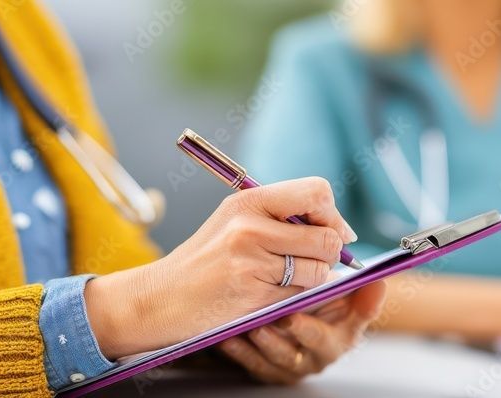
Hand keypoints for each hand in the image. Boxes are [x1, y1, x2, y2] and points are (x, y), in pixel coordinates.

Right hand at [85, 177, 357, 358]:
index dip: (332, 215)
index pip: (317, 192)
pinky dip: (293, 298)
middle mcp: (250, 225)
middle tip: (312, 261)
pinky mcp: (252, 292)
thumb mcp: (234, 222)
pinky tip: (267, 294)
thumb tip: (340, 229)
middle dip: (329, 253)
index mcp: (248, 200)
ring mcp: (251, 259)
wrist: (160, 298)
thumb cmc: (205, 262)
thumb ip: (280, 217)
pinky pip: (299, 294)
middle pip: (327, 236)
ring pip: (318, 269)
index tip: (330, 231)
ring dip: (312, 279)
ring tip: (283, 279)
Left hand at [217, 281, 385, 383]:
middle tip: (265, 321)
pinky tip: (227, 336)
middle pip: (296, 354)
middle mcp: (315, 356)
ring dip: (259, 345)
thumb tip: (378, 281)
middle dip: (280, 339)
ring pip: (273, 361)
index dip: (310, 330)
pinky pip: (251, 365)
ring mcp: (291, 365)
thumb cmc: (327, 302)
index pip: (330, 339)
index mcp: (340, 338)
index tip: (292, 317)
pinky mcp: (268, 369)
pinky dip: (238, 351)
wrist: (308, 317)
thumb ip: (363, 292)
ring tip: (247, 327)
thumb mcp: (349, 299)